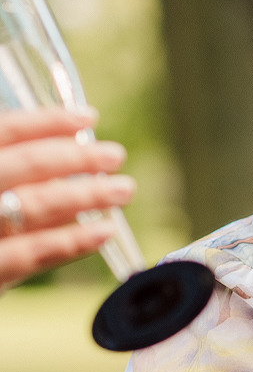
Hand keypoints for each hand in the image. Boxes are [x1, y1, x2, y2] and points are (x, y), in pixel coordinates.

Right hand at [0, 108, 135, 291]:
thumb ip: (20, 169)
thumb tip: (72, 155)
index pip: (7, 130)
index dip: (48, 122)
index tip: (89, 117)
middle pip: (26, 164)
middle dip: (76, 157)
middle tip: (116, 155)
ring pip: (34, 205)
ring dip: (85, 195)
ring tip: (123, 191)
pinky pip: (30, 254)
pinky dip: (71, 241)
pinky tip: (106, 231)